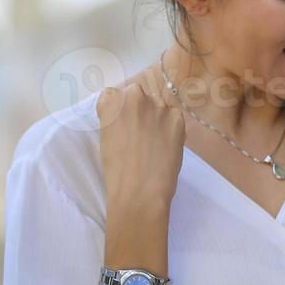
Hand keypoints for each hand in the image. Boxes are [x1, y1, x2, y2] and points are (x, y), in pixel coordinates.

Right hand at [97, 55, 187, 211]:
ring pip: (158, 106)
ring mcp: (158, 105)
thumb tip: (130, 118)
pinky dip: (171, 128)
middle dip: (139, 111)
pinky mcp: (177, 117)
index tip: (121, 127)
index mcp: (110, 100)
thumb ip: (116, 119)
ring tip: (154, 143)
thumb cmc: (116, 169)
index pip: (114, 95)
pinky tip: (166, 146)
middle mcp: (134, 95)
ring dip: (157, 118)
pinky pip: (173, 117)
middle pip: (138, 96)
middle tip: (140, 134)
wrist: (140, 190)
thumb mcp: (107, 136)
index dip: (119, 112)